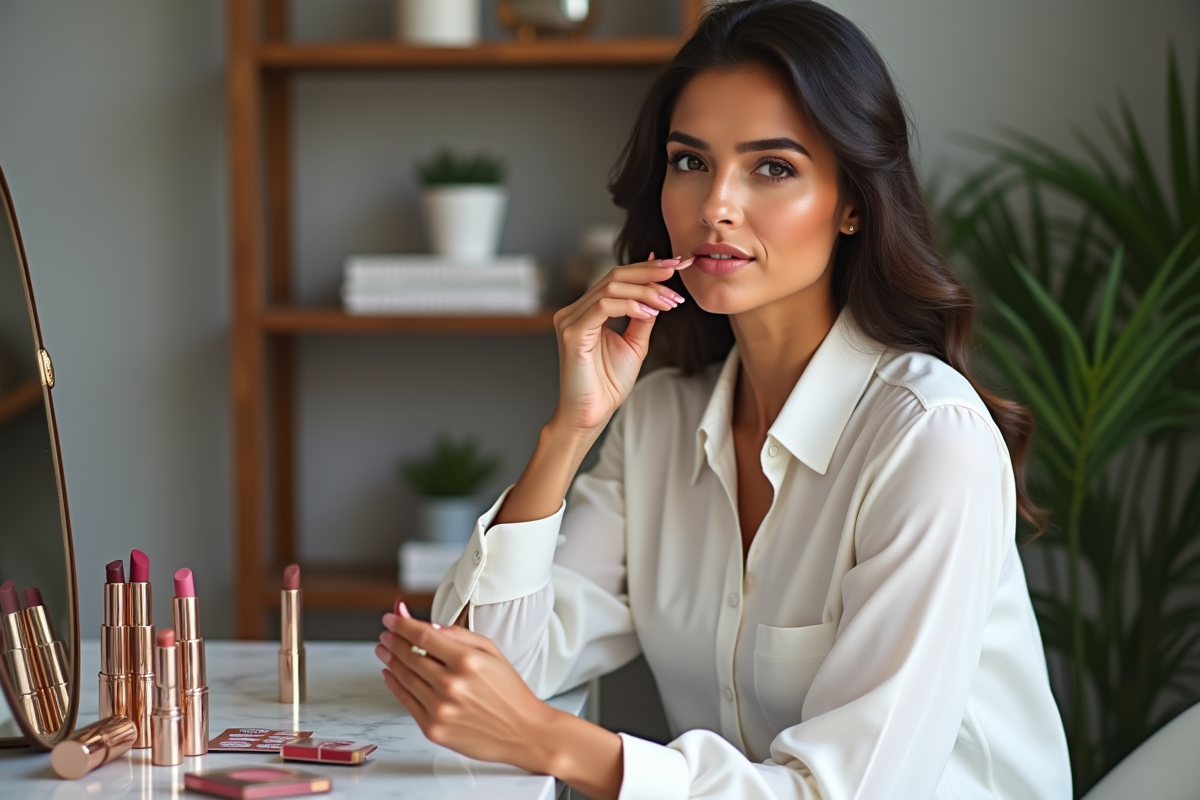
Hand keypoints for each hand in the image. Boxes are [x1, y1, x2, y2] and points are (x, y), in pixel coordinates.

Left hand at [375, 602, 560, 771]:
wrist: (523, 731)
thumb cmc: (510, 691)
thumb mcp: (492, 652)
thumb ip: (460, 635)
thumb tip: (429, 626)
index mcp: (467, 661)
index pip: (422, 636)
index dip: (401, 625)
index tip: (391, 618)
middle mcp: (451, 685)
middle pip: (409, 656)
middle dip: (393, 641)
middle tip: (385, 634)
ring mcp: (440, 709)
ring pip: (404, 678)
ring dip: (389, 660)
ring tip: (383, 650)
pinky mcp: (434, 729)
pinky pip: (406, 702)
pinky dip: (394, 685)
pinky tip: (389, 673)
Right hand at [550, 253, 692, 434]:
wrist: (590, 415)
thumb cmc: (607, 384)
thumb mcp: (634, 344)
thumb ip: (642, 317)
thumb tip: (658, 290)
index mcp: (586, 311)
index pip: (617, 279)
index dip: (647, 269)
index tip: (677, 265)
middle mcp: (574, 311)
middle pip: (614, 276)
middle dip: (650, 272)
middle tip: (678, 271)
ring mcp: (570, 320)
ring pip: (611, 288)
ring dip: (646, 291)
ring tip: (671, 300)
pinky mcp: (572, 333)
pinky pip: (604, 307)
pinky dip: (631, 306)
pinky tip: (651, 312)